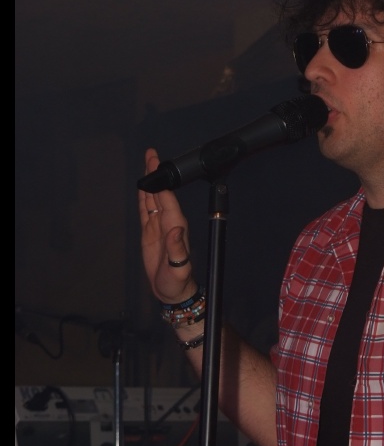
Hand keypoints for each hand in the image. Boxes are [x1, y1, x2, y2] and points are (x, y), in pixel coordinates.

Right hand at [138, 148, 196, 303]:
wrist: (172, 291)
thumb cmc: (177, 281)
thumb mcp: (178, 268)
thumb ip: (177, 250)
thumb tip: (176, 229)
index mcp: (176, 227)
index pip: (168, 200)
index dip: (162, 183)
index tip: (156, 166)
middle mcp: (169, 223)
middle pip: (161, 193)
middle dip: (156, 174)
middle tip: (151, 154)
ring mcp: (159, 226)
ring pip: (153, 198)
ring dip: (150, 181)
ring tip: (147, 162)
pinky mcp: (150, 232)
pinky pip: (146, 210)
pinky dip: (144, 197)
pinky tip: (143, 186)